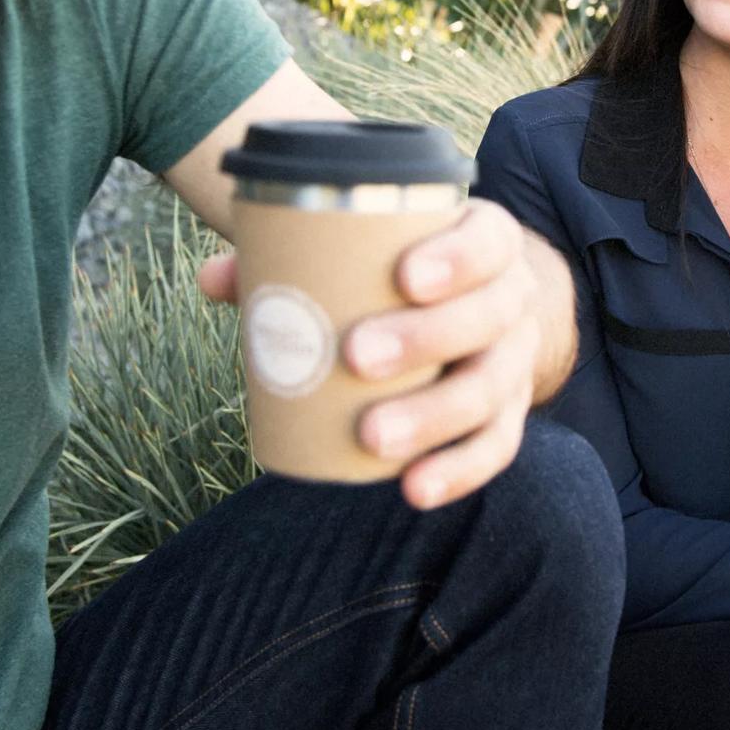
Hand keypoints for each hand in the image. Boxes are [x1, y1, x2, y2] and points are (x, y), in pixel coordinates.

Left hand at [198, 200, 540, 510]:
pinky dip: (458, 471)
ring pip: (490, 389)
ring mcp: (515, 360)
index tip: (404, 277)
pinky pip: (495, 447)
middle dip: (425, 338)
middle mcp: (513, 298)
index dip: (457, 258)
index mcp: (486, 241)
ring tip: (372, 437)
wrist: (478, 305)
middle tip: (356, 356)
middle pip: (488, 317)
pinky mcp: (510, 414)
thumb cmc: (406, 270)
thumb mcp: (370, 248)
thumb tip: (214, 278)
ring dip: (433, 416)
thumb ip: (296, 255)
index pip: (488, 241)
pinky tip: (413, 488)